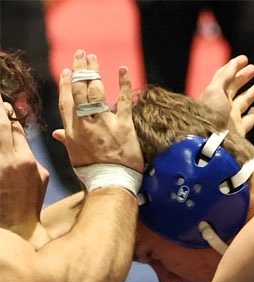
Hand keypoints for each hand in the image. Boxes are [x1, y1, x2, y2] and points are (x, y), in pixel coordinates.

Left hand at [0, 98, 45, 239]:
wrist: (14, 227)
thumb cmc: (28, 203)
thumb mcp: (40, 178)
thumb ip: (31, 155)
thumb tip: (19, 137)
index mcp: (26, 160)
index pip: (15, 127)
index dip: (8, 113)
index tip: (4, 107)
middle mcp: (8, 159)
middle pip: (0, 124)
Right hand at [54, 50, 138, 169]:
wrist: (111, 182)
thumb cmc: (92, 171)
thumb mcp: (74, 155)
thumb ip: (67, 139)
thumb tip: (57, 133)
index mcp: (72, 129)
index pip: (66, 100)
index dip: (66, 84)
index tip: (67, 71)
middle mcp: (85, 122)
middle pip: (79, 90)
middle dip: (79, 70)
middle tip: (81, 55)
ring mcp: (104, 122)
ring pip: (96, 91)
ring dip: (94, 71)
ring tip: (93, 57)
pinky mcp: (124, 126)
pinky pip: (123, 101)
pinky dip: (123, 83)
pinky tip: (122, 70)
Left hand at [199, 54, 253, 138]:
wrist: (212, 142)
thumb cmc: (211, 115)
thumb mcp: (215, 91)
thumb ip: (226, 76)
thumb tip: (235, 62)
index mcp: (214, 94)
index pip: (224, 76)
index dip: (234, 66)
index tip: (245, 58)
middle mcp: (222, 105)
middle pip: (234, 87)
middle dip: (244, 76)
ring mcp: (231, 117)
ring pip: (244, 101)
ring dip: (253, 91)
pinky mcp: (239, 130)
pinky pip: (248, 120)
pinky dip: (252, 114)